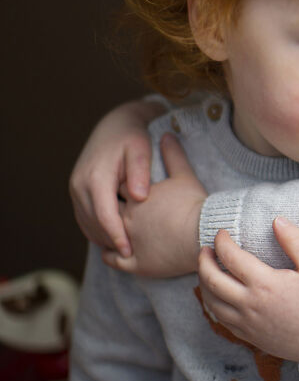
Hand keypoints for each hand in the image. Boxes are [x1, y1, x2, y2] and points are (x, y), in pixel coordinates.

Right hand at [69, 99, 156, 254]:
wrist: (115, 123)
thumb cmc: (133, 136)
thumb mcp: (141, 148)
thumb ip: (140, 171)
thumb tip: (140, 196)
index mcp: (96, 177)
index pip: (104, 216)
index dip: (117, 236)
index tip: (130, 251)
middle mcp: (80, 184)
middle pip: (93, 223)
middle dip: (111, 241)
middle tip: (131, 257)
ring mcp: (75, 187)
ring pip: (86, 221)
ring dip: (103, 237)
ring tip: (123, 251)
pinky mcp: (77, 189)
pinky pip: (84, 216)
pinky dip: (96, 229)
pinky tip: (112, 237)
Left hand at [103, 134, 203, 278]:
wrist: (201, 234)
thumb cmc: (194, 205)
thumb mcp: (184, 175)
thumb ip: (173, 155)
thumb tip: (167, 135)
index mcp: (136, 197)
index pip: (117, 189)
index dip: (118, 187)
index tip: (120, 186)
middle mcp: (127, 218)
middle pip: (109, 212)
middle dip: (109, 210)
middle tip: (110, 208)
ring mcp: (129, 241)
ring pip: (106, 236)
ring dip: (105, 232)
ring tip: (108, 229)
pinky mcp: (134, 263)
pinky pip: (112, 259)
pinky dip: (109, 254)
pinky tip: (112, 251)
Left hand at [198, 217, 298, 362]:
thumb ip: (295, 240)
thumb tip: (277, 220)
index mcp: (265, 284)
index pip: (231, 257)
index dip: (222, 241)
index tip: (222, 233)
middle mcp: (250, 304)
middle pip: (211, 280)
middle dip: (203, 261)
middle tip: (205, 249)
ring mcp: (246, 322)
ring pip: (211, 302)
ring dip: (204, 283)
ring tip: (207, 270)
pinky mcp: (247, 335)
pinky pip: (220, 318)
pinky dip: (212, 303)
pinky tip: (218, 294)